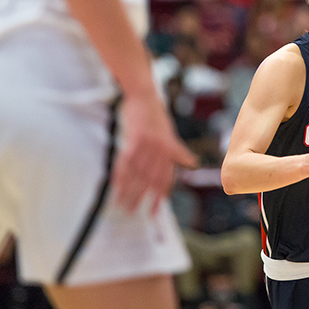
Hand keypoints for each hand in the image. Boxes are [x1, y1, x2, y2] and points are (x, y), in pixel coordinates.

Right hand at [111, 92, 197, 214]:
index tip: (155, 211)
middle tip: (133, 212)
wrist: (144, 95)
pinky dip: (120, 177)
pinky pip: (125, 163)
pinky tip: (115, 188)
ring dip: (129, 192)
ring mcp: (148, 145)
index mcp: (170, 149)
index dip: (161, 195)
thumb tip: (193, 162)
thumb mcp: (171, 133)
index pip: (166, 178)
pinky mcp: (134, 139)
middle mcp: (161, 149)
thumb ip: (178, 151)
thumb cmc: (156, 114)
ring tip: (122, 205)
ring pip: (137, 174)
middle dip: (142, 199)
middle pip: (150, 180)